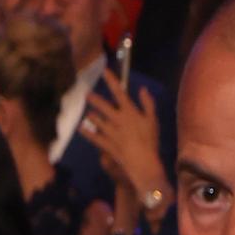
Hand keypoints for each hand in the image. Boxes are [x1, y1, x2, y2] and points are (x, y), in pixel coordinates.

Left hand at [80, 74, 164, 205]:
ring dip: (92, 115)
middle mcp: (118, 120)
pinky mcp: (107, 145)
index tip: (104, 71)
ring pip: (97, 121)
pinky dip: (87, 133)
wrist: (143, 163)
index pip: (119, 92)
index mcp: (129, 112)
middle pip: (103, 106)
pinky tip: (81, 129)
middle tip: (87, 94)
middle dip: (94, 99)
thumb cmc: (151, 141)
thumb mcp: (153, 120)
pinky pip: (94, 137)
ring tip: (88, 112)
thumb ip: (148, 103)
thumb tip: (143, 89)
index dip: (111, 80)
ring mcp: (111, 133)